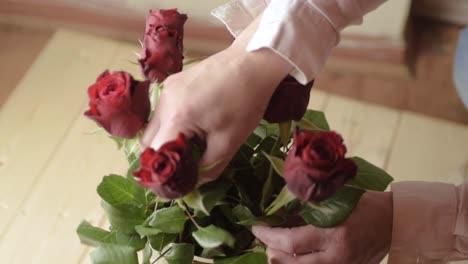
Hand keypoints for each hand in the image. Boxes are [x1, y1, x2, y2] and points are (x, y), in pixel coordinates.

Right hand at [141, 16, 291, 181]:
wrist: (252, 62)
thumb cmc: (245, 102)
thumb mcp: (229, 142)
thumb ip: (208, 167)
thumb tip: (194, 182)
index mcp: (177, 117)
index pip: (156, 155)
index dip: (164, 174)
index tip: (177, 184)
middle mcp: (164, 102)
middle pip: (148, 142)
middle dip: (163, 157)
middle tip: (186, 164)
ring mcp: (166, 89)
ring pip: (154, 125)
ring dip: (167, 139)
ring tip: (193, 142)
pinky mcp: (173, 82)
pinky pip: (163, 110)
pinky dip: (173, 123)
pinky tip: (195, 122)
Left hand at [253, 191, 392, 263]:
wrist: (397, 222)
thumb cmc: (366, 204)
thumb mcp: (337, 198)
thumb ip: (310, 205)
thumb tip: (280, 209)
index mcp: (335, 234)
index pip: (291, 242)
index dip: (269, 236)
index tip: (256, 228)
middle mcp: (338, 257)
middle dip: (272, 252)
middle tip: (265, 240)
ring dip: (284, 262)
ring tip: (277, 249)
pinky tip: (294, 257)